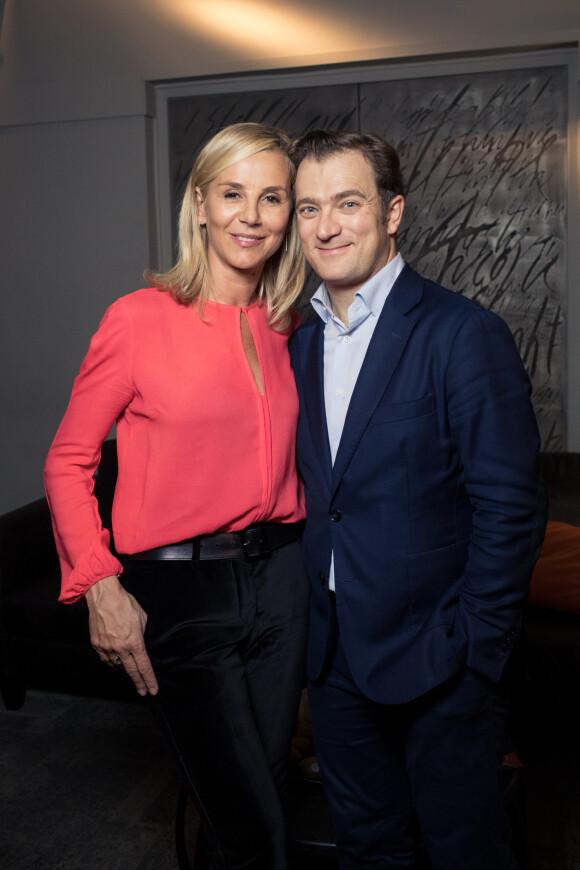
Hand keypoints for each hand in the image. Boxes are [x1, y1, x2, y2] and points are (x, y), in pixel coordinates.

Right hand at [86, 574, 158, 696]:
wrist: (103, 596)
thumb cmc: (125, 604)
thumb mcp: (142, 618)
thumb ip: (144, 634)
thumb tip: (145, 644)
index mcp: (134, 642)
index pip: (144, 666)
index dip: (149, 680)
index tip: (153, 690)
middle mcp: (120, 648)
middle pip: (132, 671)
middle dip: (139, 683)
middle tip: (143, 691)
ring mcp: (106, 648)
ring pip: (118, 666)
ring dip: (126, 670)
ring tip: (132, 674)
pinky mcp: (97, 645)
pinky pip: (106, 659)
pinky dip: (113, 663)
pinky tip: (117, 664)